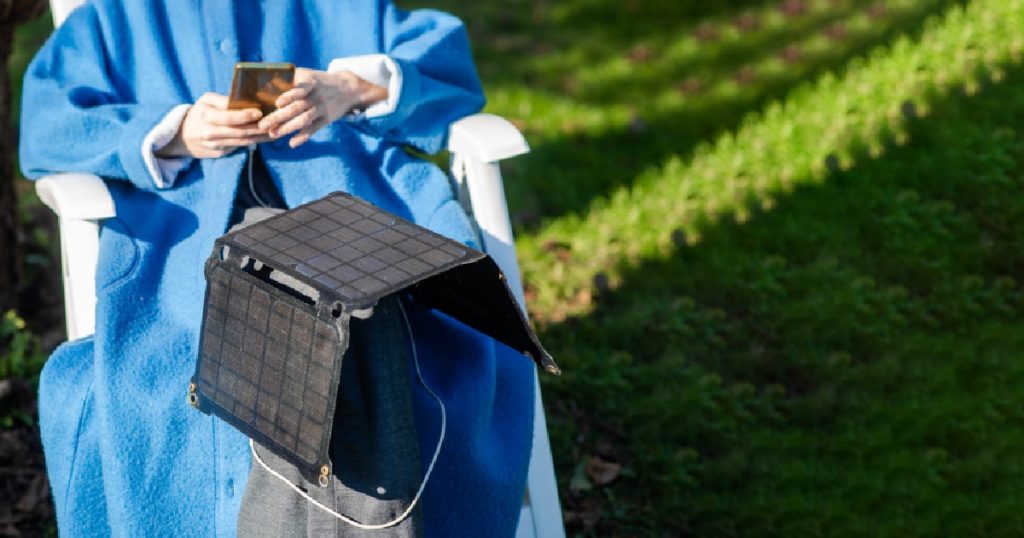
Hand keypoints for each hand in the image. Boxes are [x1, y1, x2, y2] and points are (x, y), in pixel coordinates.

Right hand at [157, 93, 268, 158]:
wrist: (181, 136)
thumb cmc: (199, 112)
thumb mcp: (205, 101)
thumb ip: (222, 100)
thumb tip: (245, 99)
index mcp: (206, 115)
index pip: (227, 116)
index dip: (244, 115)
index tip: (259, 112)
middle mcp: (210, 132)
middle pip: (239, 131)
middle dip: (259, 128)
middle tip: (276, 122)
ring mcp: (215, 145)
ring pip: (243, 142)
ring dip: (261, 137)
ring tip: (276, 131)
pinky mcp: (220, 154)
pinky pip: (240, 147)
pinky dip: (254, 142)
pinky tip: (266, 138)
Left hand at [258, 68, 388, 147]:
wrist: (348, 88)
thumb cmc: (319, 81)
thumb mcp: (307, 74)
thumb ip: (289, 78)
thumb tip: (264, 83)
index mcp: (310, 82)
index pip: (299, 90)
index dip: (289, 96)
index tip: (277, 103)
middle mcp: (316, 96)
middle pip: (297, 108)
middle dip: (279, 117)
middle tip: (262, 125)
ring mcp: (321, 108)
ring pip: (304, 120)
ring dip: (288, 128)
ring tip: (273, 135)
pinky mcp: (326, 119)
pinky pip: (314, 129)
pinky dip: (303, 137)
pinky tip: (292, 143)